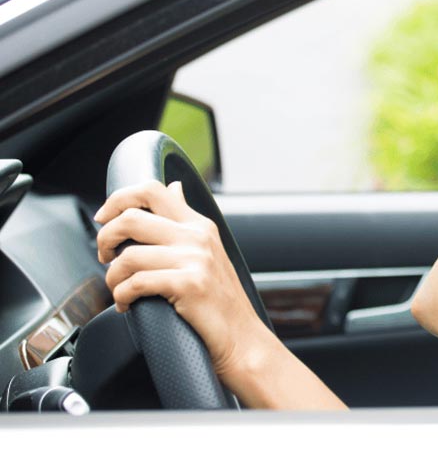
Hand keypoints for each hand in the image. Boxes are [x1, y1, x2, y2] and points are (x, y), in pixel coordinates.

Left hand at [94, 180, 271, 381]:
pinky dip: (121, 297)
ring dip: (112, 277)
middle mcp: (198, 237)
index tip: (104, 217)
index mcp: (200, 225)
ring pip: (128, 255)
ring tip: (118, 290)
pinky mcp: (188, 285)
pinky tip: (127, 306)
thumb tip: (174, 188)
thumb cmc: (220, 303)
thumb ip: (185, 222)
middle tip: (105, 256)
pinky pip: (135, 283)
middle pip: (131, 217)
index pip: (152, 190)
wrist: (243, 339)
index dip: (119, 199)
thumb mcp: (207, 252)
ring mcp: (195, 260)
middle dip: (105, 238)